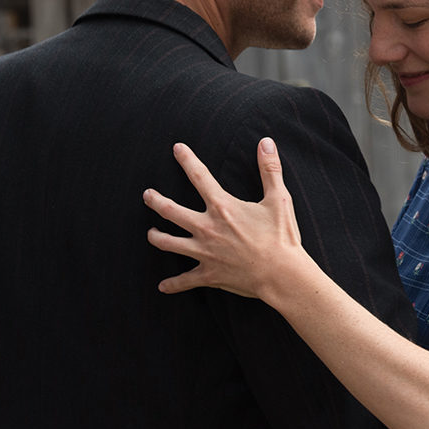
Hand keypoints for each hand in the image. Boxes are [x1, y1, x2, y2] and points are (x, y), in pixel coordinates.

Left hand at [143, 139, 306, 299]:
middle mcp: (207, 228)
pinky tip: (163, 286)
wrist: (281, 274)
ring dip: (156, 237)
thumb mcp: (279, 199)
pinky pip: (184, 280)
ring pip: (169, 243)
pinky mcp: (209, 274)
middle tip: (147, 195)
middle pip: (171, 211)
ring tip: (150, 233)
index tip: (177, 148)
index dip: (186, 159)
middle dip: (156, 201)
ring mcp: (204, 252)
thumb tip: (266, 142)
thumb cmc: (281, 237)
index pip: (199, 176)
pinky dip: (173, 284)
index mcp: (222, 207)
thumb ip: (270, 169)